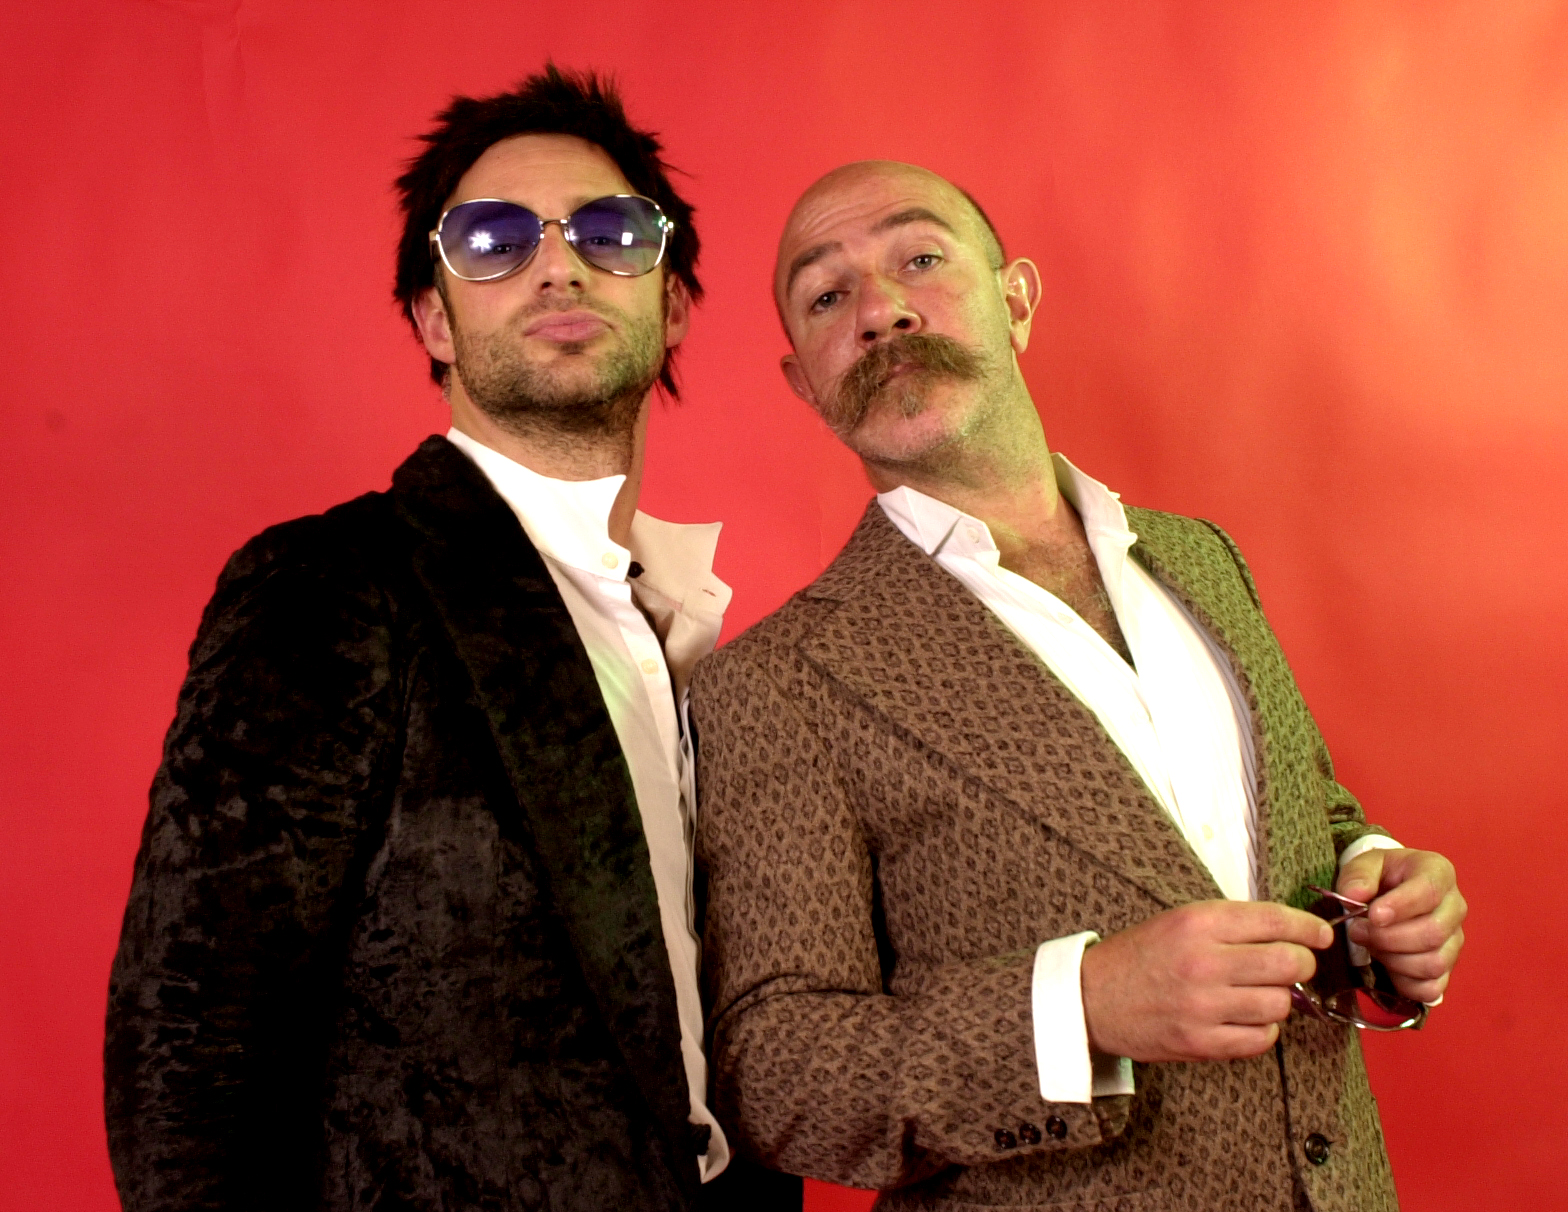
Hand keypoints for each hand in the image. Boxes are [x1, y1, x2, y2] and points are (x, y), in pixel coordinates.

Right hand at [1080, 901, 1331, 1062]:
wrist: (1091, 998)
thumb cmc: (1140, 955)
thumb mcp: (1179, 920)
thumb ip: (1232, 924)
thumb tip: (1292, 934)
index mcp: (1198, 923)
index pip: (1274, 921)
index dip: (1309, 927)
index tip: (1321, 934)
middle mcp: (1203, 962)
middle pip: (1289, 964)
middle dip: (1301, 963)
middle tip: (1293, 965)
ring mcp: (1203, 1006)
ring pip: (1280, 1004)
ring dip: (1279, 999)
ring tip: (1257, 993)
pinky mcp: (1201, 1042)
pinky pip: (1262, 1039)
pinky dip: (1263, 1029)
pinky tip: (1245, 1018)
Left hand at [1337, 847, 1465, 1003]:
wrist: (1390, 892)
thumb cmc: (1381, 876)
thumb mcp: (1366, 863)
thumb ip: (1358, 874)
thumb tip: (1353, 894)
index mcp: (1438, 873)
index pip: (1429, 892)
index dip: (1400, 906)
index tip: (1373, 915)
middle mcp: (1454, 907)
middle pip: (1432, 933)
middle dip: (1388, 937)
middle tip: (1358, 931)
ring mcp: (1454, 940)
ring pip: (1433, 964)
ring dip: (1393, 960)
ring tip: (1371, 945)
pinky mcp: (1447, 968)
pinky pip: (1431, 988)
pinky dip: (1404, 983)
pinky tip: (1387, 966)